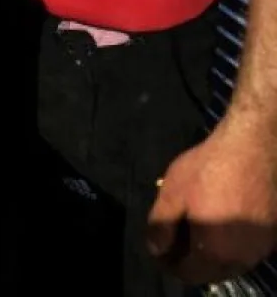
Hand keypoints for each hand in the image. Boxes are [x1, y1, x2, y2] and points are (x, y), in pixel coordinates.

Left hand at [147, 114, 276, 284]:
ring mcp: (260, 247)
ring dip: (208, 255)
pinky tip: (215, 224)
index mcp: (216, 253)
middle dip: (188, 261)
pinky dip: (227, 246)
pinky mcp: (271, 234)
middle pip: (210, 272)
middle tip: (171, 239)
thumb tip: (155, 249)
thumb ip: (161, 226)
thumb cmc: (209, 169)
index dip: (168, 263)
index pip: (188, 273)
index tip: (157, 248)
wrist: (254, 147)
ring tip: (190, 231)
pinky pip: (244, 251)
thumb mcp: (173, 193)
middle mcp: (243, 258)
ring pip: (230, 264)